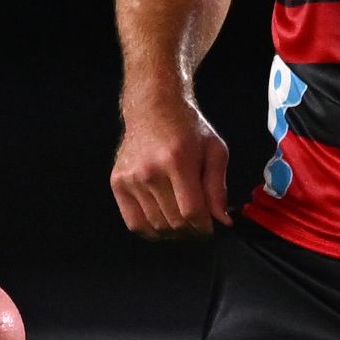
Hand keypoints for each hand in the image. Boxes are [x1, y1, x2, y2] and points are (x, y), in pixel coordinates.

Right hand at [112, 95, 230, 238]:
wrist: (153, 108)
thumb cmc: (186, 127)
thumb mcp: (214, 150)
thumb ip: (218, 187)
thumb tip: (221, 220)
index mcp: (177, 161)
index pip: (192, 211)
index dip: (205, 227)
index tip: (210, 227)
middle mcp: (150, 171)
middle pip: (174, 222)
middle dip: (192, 230)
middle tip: (198, 224)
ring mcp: (131, 178)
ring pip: (156, 225)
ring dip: (173, 232)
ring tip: (182, 222)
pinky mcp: (117, 182)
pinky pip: (134, 222)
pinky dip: (150, 230)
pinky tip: (162, 223)